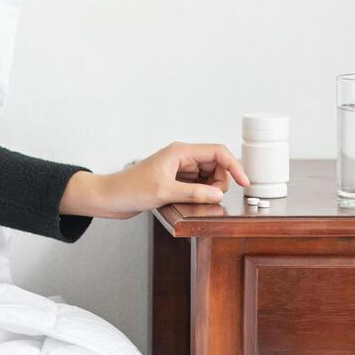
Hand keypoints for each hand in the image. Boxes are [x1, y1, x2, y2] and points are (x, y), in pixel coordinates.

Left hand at [59, 141, 250, 219]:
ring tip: (196, 201)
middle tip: (210, 198)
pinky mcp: (174, 182)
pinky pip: (198, 186)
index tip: (244, 182)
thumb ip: (194, 193)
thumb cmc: (129, 189)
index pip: (217, 152)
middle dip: (221, 182)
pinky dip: (201, 194)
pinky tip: (192, 202)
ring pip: (208, 177)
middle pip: (216, 165)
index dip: (234, 165)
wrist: (109, 198)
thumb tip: (219, 195)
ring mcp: (178, 170)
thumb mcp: (164, 191)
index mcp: (180, 152)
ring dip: (210, 189)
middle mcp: (181, 158)